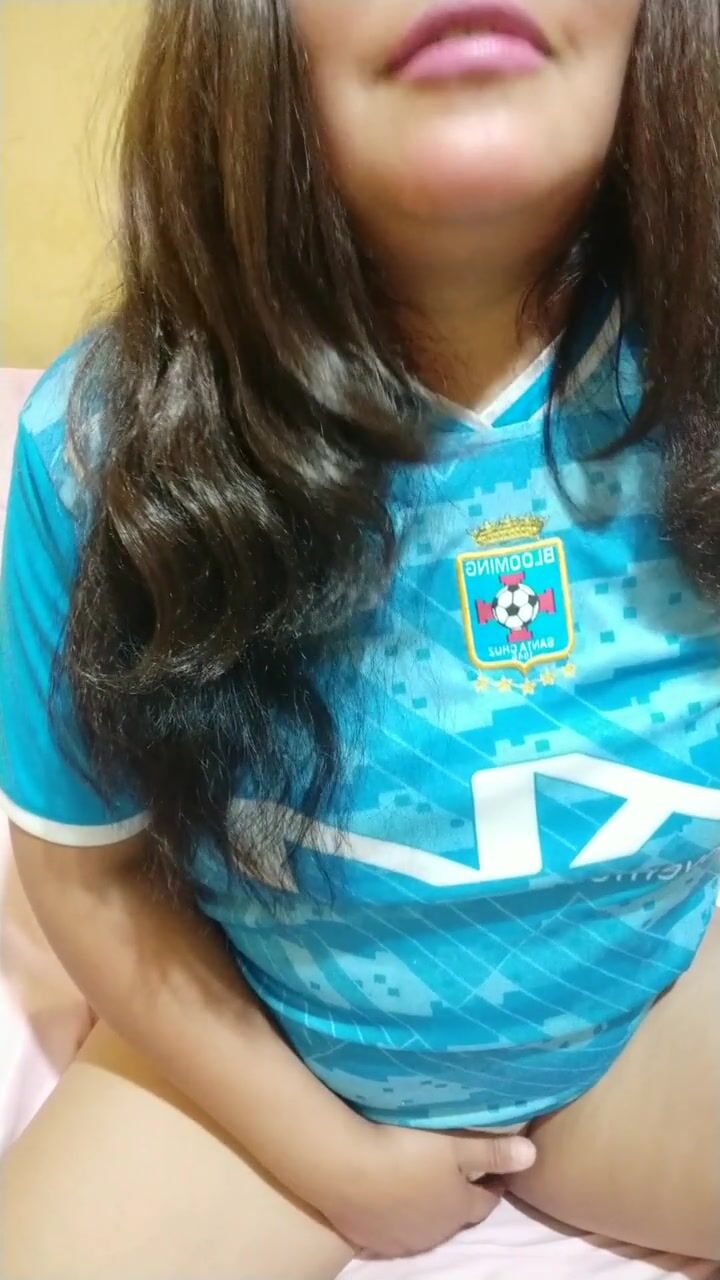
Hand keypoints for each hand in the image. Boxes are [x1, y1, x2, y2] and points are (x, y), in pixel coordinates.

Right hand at [318, 1121, 535, 1258]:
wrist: (344, 1167)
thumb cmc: (406, 1149)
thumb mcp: (456, 1145)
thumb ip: (494, 1152)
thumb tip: (534, 1156)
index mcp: (458, 1209)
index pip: (485, 1202)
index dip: (491, 1186)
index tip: (493, 1173)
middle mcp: (434, 1231)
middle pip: (454, 1216)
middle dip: (458, 1198)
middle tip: (454, 1174)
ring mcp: (400, 1239)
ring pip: (422, 1224)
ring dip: (426, 1207)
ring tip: (419, 1182)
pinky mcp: (369, 1238)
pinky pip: (392, 1228)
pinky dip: (396, 1214)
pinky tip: (388, 1196)